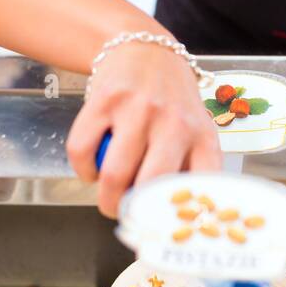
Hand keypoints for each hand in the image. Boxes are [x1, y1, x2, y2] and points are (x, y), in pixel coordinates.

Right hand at [66, 41, 222, 216]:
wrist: (145, 51)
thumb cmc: (172, 102)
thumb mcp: (194, 129)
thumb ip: (187, 167)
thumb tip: (175, 220)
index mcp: (203, 135)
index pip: (200, 185)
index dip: (182, 217)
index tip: (167, 235)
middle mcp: (174, 122)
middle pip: (151, 185)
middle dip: (134, 213)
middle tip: (128, 218)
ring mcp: (139, 109)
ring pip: (114, 174)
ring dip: (106, 198)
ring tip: (108, 201)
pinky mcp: (105, 100)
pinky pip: (82, 150)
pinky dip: (82, 170)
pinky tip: (90, 170)